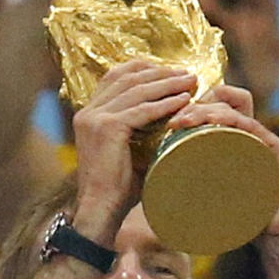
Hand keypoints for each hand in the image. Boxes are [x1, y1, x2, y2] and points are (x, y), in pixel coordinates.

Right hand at [73, 61, 196, 235]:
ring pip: (136, 89)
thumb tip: (170, 121)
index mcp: (89, 114)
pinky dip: (165, 104)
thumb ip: (139, 132)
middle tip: (186, 73)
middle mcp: (88, 112)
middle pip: (127, 77)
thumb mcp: (125, 152)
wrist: (100, 210)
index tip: (168, 70)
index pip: (114, 77)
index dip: (143, 69)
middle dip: (160, 72)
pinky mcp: (107, 128)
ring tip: (190, 82)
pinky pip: (142, 110)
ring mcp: (96, 119)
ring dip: (166, 84)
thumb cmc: (116, 190)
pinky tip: (183, 101)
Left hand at [167, 91, 278, 236]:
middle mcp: (251, 134)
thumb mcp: (210, 198)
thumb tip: (151, 193)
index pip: (216, 105)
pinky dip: (234, 122)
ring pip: (236, 111)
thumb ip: (189, 190)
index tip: (170, 118)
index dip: (193, 104)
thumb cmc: (243, 218)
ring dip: (209, 111)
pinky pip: (255, 129)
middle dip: (197, 104)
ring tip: (186, 122)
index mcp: (236, 139)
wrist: (278, 235)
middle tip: (175, 120)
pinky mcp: (277, 151)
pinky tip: (216, 124)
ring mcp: (265, 140)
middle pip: (225, 101)